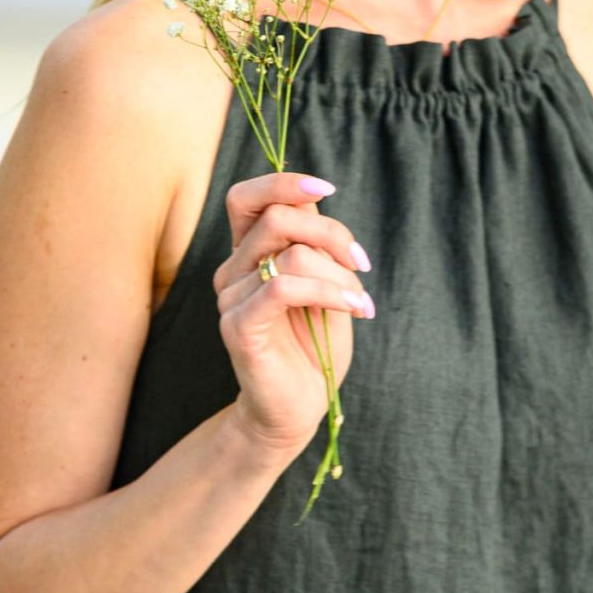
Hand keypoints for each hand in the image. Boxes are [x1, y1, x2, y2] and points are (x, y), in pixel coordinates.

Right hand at [215, 171, 373, 457]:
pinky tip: (356, 310)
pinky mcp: (238, 327)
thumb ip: (314, 242)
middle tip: (362, 264)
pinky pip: (285, 287)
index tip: (326, 188)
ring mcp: (230, 299)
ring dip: (340, 275)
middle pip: (278, 217)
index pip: (246, 198)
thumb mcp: (325, 283)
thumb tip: (316, 197)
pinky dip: (329, 293)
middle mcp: (232, 272)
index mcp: (248, 255)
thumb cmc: (314, 348)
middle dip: (332, 233)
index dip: (283, 183)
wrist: (298, 410)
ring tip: (360, 303)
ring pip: (292, 254)